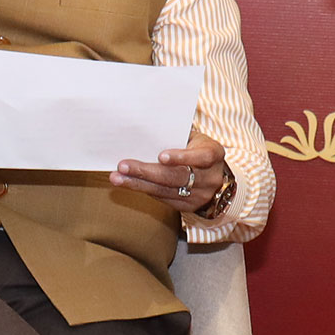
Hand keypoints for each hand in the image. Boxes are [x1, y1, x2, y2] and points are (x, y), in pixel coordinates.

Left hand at [115, 134, 232, 218]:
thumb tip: (146, 127)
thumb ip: (178, 136)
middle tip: (123, 165)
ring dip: (138, 183)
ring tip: (117, 178)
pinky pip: (163, 199)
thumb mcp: (196, 139)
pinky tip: (128, 183)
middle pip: (177, 177)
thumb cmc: (199, 150)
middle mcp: (210, 178)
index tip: (160, 155)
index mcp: (214, 154)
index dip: (182, 157)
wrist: (217, 178)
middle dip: (147, 171)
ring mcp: (199, 195)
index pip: (201, 157)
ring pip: (165, 190)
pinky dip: (144, 189)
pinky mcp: (188, 207)